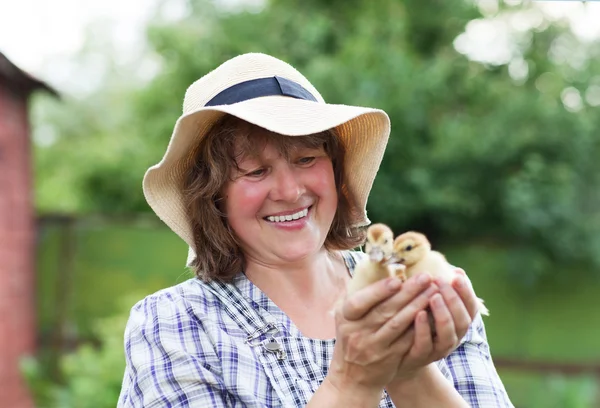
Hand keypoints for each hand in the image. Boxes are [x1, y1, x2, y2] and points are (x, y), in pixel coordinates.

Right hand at [327, 274, 438, 396]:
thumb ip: (355, 297)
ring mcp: (374, 347)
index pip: (359, 302)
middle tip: (426, 277)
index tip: (396, 280)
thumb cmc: (350, 338)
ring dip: (418, 306)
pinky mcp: (390, 358)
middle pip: (385, 310)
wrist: (352, 377)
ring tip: (433, 290)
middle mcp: (358, 333)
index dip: (378, 292)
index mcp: (345, 319)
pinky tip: (433, 313)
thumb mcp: (343, 318)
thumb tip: (370, 268)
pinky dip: (421, 325)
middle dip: (408, 292)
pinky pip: (408, 339)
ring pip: (399, 324)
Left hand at [388, 268, 479, 383]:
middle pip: (463, 319)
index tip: (457, 274)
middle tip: (442, 281)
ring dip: (443, 313)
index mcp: (459, 322)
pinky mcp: (421, 356)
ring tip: (434, 296)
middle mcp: (454, 336)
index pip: (471, 307)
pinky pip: (425, 344)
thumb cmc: (418, 321)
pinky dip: (424, 328)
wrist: (400, 354)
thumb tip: (450, 266)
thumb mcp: (430, 303)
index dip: (466, 291)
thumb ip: (439, 289)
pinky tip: (419, 313)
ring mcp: (439, 349)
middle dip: (454, 299)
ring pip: (448, 334)